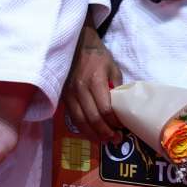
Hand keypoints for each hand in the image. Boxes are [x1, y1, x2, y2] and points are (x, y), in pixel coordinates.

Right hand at [63, 24, 122, 143]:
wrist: (76, 44)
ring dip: (93, 134)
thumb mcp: (113, 68)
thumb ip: (116, 88)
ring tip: (104, 141)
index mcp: (95, 80)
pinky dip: (82, 128)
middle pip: (92, 118)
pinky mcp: (63, 96)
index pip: (105, 108)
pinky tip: (90, 133)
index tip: (122, 127)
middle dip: (105, 132)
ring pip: (80, 120)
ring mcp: (69, 93)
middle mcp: (80, 89)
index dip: (114, 121)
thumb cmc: (98, 56)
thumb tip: (121, 108)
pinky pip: (72, 116)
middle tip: (116, 140)